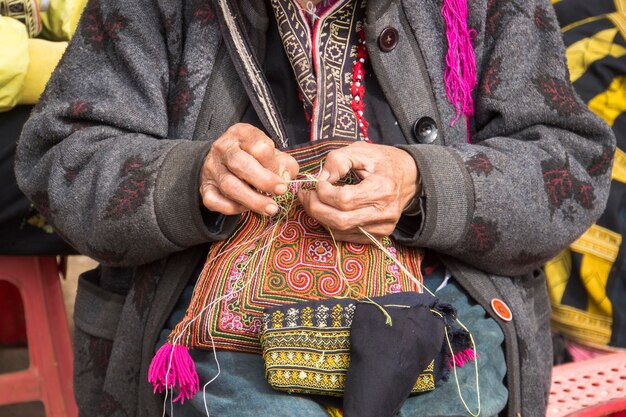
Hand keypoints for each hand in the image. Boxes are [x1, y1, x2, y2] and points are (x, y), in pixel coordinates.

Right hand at [200, 123, 298, 215]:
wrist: (222, 161)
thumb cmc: (253, 158)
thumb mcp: (272, 153)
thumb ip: (285, 164)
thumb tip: (285, 178)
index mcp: (241, 133)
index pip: (259, 147)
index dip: (273, 164)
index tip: (280, 176)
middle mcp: (223, 148)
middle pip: (240, 164)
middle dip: (264, 181)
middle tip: (281, 192)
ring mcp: (211, 168)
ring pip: (229, 186)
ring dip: (253, 200)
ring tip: (270, 209)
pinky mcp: (204, 187)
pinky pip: (215, 201)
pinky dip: (233, 208)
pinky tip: (246, 208)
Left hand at [298, 142, 419, 243]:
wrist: (410, 177)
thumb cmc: (384, 161)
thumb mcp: (361, 150)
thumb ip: (337, 160)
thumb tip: (320, 179)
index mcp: (383, 188)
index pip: (344, 199)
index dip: (323, 192)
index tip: (317, 182)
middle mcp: (384, 212)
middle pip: (339, 220)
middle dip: (315, 208)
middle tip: (305, 195)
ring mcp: (382, 227)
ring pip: (340, 231)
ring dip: (319, 217)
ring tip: (311, 202)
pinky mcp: (378, 235)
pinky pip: (346, 237)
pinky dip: (330, 226)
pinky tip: (325, 212)